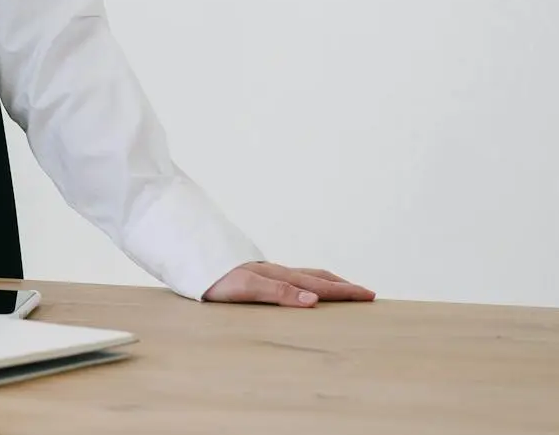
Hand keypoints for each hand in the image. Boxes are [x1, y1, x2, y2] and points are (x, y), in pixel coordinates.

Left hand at [204, 261, 375, 306]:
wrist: (188, 259)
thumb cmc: (214, 277)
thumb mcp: (246, 288)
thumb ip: (279, 292)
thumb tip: (314, 299)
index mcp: (278, 275)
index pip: (319, 284)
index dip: (345, 291)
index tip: (370, 295)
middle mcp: (275, 272)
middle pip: (316, 277)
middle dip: (343, 286)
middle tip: (366, 294)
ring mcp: (264, 272)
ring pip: (303, 276)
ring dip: (326, 283)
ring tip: (341, 290)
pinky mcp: (253, 276)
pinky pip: (289, 279)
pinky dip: (306, 284)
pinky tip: (299, 289)